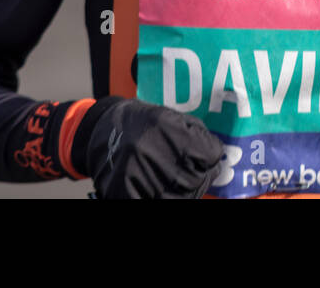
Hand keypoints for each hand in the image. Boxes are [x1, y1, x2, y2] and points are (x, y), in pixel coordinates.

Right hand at [84, 97, 224, 198]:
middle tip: (191, 168)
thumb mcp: (168, 116)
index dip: (211, 154)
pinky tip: (163, 187)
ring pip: (184, 195)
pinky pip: (163, 202)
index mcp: (164, 126)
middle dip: (200, 174)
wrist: (100, 131)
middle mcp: (150, 150)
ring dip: (186, 189)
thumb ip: (196, 134)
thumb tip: (219, 156)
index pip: (210, 153)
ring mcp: (137, 175)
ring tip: (175, 177)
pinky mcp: (126, 193)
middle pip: (197, 177)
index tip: (206, 154)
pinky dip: (168, 197)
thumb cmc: (139, 123)